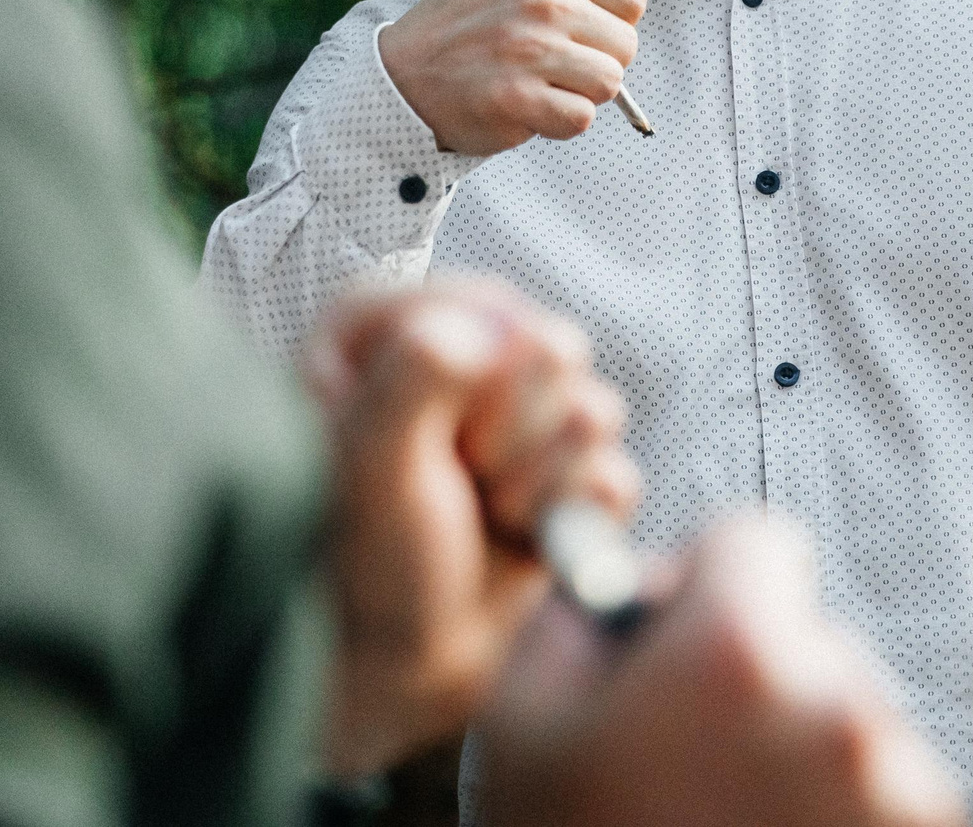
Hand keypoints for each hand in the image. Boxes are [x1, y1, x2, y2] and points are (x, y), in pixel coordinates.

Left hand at [306, 279, 640, 776]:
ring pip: (596, 410)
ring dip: (542, 483)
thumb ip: (418, 374)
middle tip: (462, 479)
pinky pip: (617, 473)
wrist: (390, 666)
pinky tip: (518, 536)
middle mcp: (457, 357)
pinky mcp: (560, 474)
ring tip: (485, 513)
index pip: (494, 307)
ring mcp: (513, 415)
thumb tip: (491, 326)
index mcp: (391, 326)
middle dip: (515, 434)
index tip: (433, 440)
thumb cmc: (355, 562)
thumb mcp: (370, 460)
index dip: (481, 381)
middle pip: (558, 349)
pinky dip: (574, 518)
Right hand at [379, 0, 648, 155]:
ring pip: (608, 85)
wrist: (405, 72)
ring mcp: (528, 51)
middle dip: (590, 57)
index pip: (633, 1)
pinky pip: (580, 121)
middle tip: (540, 52)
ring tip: (533, 76)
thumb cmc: (466, 2)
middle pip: (625, 47)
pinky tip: (522, 102)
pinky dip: (556, 122)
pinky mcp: (517, 102)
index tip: (558, 16)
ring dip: (574, 91)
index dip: (603, 16)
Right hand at [481, 512, 969, 826]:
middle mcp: (841, 705)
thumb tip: (643, 582)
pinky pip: (887, 799)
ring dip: (805, 759)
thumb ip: (584, 615)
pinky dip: (842, 821)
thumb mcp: (522, 722)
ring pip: (853, 725)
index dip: (706, 587)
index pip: (757, 540)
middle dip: (760, 682)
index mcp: (738, 651)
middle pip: (810, 639)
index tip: (684, 642)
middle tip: (692, 767)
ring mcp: (900, 789)